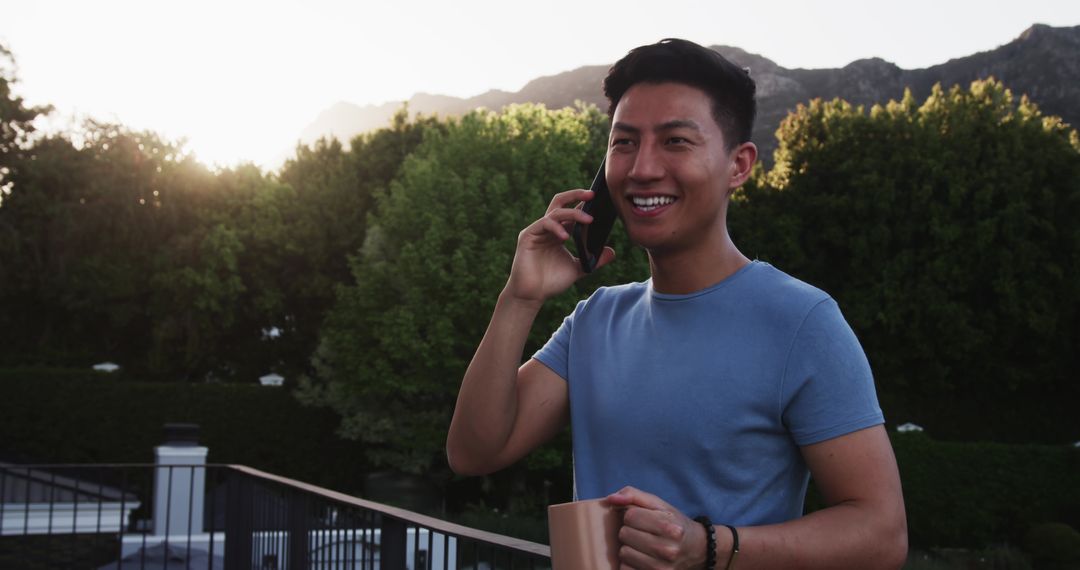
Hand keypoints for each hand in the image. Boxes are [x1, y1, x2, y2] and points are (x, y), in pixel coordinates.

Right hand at [504, 189, 614, 304]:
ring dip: (573, 213)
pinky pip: (543, 224)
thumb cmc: (551, 282)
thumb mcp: (578, 269)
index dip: (583, 204)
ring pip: (555, 212)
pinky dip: (556, 227)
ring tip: (588, 220)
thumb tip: (612, 251)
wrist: (532, 295)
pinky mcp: (527, 236)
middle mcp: (547, 228)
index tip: (600, 200)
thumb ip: (594, 260)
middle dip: (575, 195)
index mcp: (559, 233)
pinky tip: (566, 236)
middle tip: (592, 195)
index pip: (571, 212)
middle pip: (560, 202)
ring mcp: (537, 231)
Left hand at [607, 486, 706, 569]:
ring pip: (623, 553)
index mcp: (670, 527)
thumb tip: (611, 499)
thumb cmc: (673, 523)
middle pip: (624, 534)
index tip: (642, 519)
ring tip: (642, 546)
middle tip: (642, 533)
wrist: (696, 550)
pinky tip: (642, 558)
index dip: (632, 515)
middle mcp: (668, 549)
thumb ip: (633, 495)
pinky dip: (630, 563)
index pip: (630, 516)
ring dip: (629, 548)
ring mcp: (661, 568)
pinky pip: (625, 569)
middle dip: (629, 531)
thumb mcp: (658, 505)